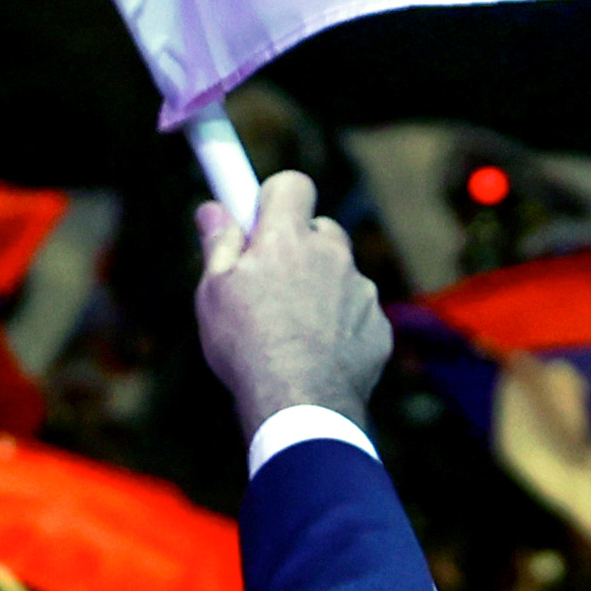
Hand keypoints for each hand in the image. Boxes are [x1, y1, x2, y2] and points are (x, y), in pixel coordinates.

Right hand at [194, 170, 390, 426]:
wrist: (300, 406)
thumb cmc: (246, 347)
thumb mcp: (214, 292)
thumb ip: (219, 244)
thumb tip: (213, 209)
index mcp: (288, 238)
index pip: (291, 184)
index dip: (274, 198)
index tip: (259, 218)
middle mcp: (332, 254)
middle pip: (320, 230)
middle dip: (299, 247)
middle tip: (271, 283)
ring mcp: (360, 290)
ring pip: (340, 273)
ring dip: (321, 288)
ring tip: (291, 331)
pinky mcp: (378, 326)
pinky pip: (357, 313)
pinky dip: (341, 325)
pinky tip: (316, 354)